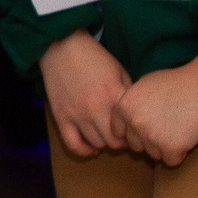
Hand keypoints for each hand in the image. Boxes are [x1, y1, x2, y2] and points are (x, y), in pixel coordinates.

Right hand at [40, 31, 131, 157]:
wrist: (62, 46)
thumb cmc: (94, 57)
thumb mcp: (119, 70)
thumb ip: (128, 93)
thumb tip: (136, 114)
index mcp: (114, 96)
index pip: (129, 129)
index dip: (134, 133)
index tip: (134, 129)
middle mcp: (96, 109)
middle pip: (114, 142)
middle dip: (121, 141)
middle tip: (122, 136)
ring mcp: (77, 115)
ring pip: (96, 144)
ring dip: (104, 143)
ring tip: (107, 136)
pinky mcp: (61, 117)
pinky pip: (73, 144)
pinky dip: (84, 151)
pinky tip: (92, 149)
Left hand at [115, 42, 197, 166]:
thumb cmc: (175, 82)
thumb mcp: (143, 85)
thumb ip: (130, 104)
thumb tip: (124, 121)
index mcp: (124, 107)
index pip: (118, 131)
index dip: (132, 130)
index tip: (146, 125)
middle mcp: (134, 123)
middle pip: (136, 145)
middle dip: (149, 140)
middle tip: (166, 126)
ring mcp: (152, 137)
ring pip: (153, 154)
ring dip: (164, 147)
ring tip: (177, 128)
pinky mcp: (171, 148)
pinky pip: (171, 161)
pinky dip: (179, 154)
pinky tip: (186, 137)